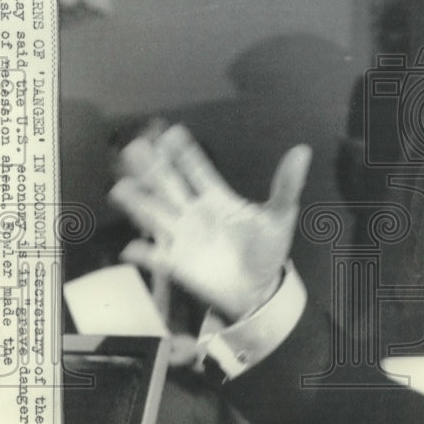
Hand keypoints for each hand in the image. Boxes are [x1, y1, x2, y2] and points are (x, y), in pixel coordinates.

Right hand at [109, 123, 311, 321]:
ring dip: (138, 202)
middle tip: (136, 147)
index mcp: (217, 198)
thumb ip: (286, 185)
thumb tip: (302, 151)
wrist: (258, 290)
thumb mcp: (280, 217)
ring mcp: (182, 237)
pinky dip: (144, 253)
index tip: (171, 133)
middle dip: (153, 168)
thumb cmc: (266, 250)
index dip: (185, 152)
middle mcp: (193, 212)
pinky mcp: (177, 264)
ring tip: (121, 189)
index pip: (197, 169)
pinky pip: (155, 257)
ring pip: (154, 214)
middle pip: (168, 185)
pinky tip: (132, 249)